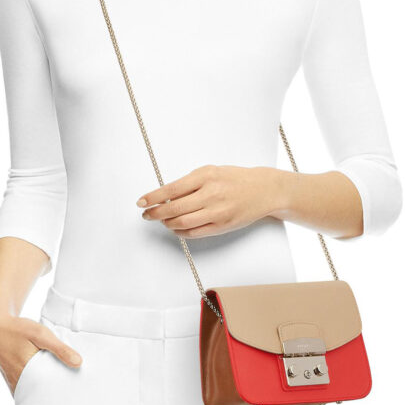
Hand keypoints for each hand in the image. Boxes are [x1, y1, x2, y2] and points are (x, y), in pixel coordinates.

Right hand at [0, 312, 81, 395]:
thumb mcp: (41, 335)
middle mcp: (19, 383)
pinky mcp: (12, 380)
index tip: (73, 402)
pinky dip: (35, 389)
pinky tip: (46, 387)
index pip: (47, 395)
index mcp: (27, 375)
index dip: (60, 399)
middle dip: (54, 400)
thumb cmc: (18, 330)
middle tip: (72, 401)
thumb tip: (79, 363)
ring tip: (62, 397)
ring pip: (32, 394)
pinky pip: (26, 389)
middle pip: (40, 397)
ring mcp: (14, 383)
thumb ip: (60, 349)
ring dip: (44, 395)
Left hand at [135, 165, 285, 238]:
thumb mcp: (211, 171)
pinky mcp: (222, 226)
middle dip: (156, 213)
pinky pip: (195, 233)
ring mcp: (217, 212)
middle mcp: (211, 194)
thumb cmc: (236, 179)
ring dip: (168, 223)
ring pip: (183, 222)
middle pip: (174, 208)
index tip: (141, 202)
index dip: (153, 197)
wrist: (263, 190)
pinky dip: (181, 231)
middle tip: (147, 214)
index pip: (172, 189)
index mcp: (206, 176)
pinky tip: (176, 227)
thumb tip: (165, 195)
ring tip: (162, 220)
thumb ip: (189, 182)